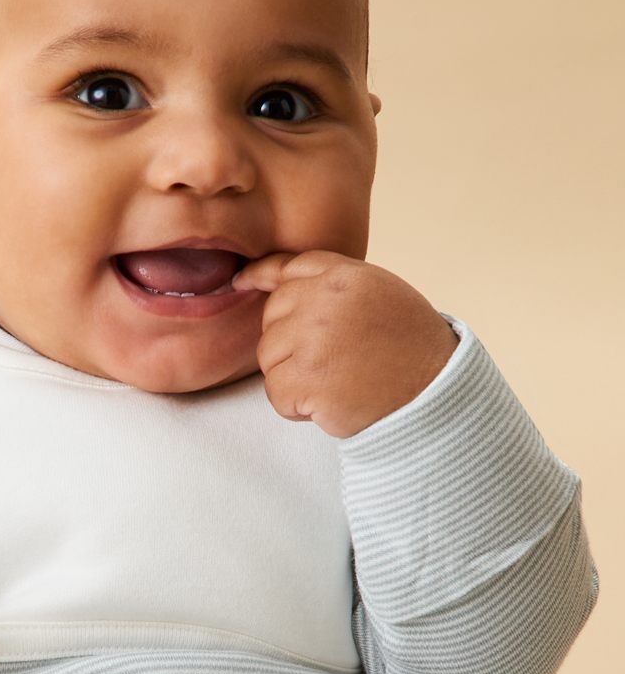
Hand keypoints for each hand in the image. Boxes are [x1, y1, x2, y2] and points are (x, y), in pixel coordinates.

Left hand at [231, 250, 459, 438]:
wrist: (435, 396)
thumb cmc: (410, 350)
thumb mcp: (380, 296)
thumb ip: (336, 286)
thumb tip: (281, 285)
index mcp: (347, 275)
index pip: (289, 267)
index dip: (260, 275)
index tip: (240, 280)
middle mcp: (326, 299)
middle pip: (271, 317)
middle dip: (288, 343)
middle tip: (330, 362)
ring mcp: (313, 338)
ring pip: (268, 357)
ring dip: (292, 377)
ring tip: (334, 382)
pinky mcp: (305, 377)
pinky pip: (275, 393)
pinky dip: (295, 406)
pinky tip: (328, 403)